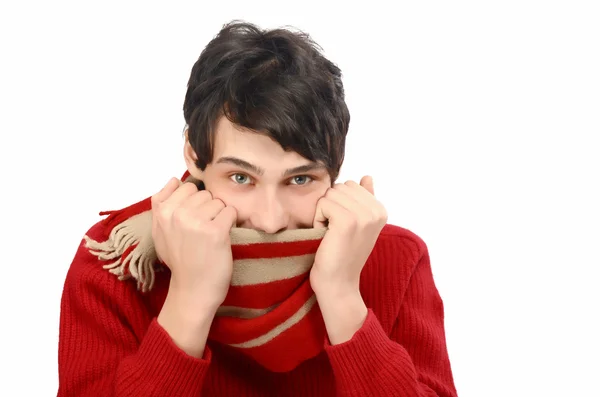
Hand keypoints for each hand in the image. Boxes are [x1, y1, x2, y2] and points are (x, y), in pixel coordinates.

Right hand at [152, 177, 236, 356]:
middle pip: (204, 194)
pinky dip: (230, 223)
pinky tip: (222, 238)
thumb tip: (174, 179)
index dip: (194, 203)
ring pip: (218, 202)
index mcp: (162, 212)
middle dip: (207, 209)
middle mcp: (176, 214)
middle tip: (202, 232)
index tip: (192, 221)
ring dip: (220, 217)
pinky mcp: (215, 231)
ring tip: (211, 236)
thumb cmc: (180, 259)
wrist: (193, 289)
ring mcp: (196, 222)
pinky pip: (230, 212)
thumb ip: (162, 204)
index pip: (186, 187)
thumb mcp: (160, 231)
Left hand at [309, 176, 386, 343]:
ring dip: (323, 213)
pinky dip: (318, 219)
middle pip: (339, 187)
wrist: (338, 284)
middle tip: (335, 232)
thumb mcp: (358, 225)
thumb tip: (367, 176)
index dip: (339, 204)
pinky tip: (325, 236)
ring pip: (330, 194)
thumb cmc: (343, 255)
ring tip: (331, 234)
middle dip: (330, 206)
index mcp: (380, 209)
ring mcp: (364, 215)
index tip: (343, 228)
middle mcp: (376, 211)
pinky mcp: (348, 221)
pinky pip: (323, 203)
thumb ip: (364, 199)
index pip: (350, 185)